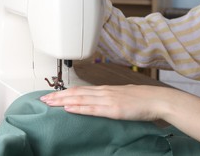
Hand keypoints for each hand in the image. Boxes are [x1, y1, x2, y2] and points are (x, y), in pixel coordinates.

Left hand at [40, 85, 163, 120]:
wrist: (156, 99)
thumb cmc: (141, 99)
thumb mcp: (120, 96)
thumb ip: (107, 98)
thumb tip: (97, 101)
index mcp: (104, 89)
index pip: (78, 90)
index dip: (63, 92)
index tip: (51, 95)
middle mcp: (102, 92)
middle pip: (75, 93)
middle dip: (57, 96)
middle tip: (42, 99)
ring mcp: (107, 100)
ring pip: (80, 99)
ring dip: (63, 101)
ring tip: (49, 103)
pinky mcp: (113, 109)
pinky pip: (92, 109)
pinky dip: (78, 108)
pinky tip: (68, 109)